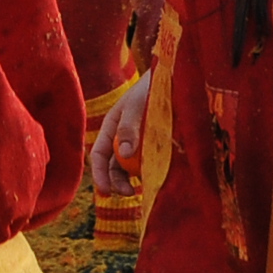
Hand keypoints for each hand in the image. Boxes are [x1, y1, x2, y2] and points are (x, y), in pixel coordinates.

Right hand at [88, 74, 150, 196]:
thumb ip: (128, 128)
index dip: (99, 174)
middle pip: (113, 167)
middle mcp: (121, 139)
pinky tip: (157, 180)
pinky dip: (150, 173)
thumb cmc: (151, 89)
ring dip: (132, 180)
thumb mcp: (136, 106)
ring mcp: (138, 144)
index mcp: (110, 128)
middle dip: (117, 182)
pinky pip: (148, 164)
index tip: (106, 190)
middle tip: (130, 192)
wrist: (173, 80)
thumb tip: (125, 154)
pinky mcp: (154, 147)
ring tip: (143, 189)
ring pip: (130, 168)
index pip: (98, 155)